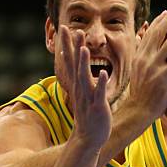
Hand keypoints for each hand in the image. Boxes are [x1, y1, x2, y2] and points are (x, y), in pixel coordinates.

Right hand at [59, 26, 110, 148]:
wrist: (88, 139)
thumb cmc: (90, 115)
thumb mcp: (85, 94)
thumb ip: (84, 79)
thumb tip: (84, 68)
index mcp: (78, 84)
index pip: (71, 61)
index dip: (67, 44)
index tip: (64, 28)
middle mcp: (80, 89)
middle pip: (74, 64)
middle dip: (72, 47)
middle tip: (69, 29)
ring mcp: (88, 98)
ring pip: (84, 77)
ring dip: (83, 63)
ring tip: (83, 48)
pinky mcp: (97, 107)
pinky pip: (98, 94)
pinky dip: (99, 83)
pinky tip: (102, 72)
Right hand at [123, 8, 166, 121]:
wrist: (138, 110)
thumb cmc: (141, 95)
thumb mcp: (139, 75)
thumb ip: (145, 63)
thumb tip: (153, 56)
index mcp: (139, 56)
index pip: (148, 34)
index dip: (158, 21)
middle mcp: (144, 58)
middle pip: (158, 33)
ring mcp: (152, 66)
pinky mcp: (161, 76)